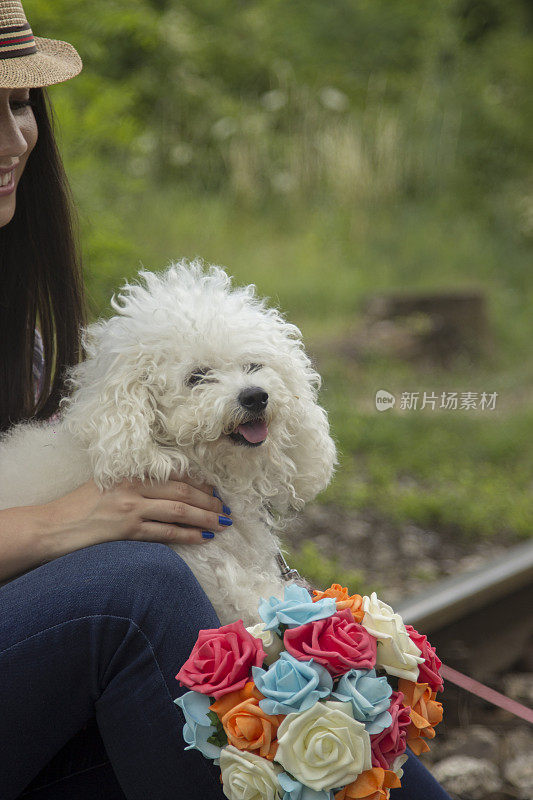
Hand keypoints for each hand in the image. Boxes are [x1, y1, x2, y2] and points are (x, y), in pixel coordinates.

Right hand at [45, 473, 231, 553]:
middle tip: (226, 509)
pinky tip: (203, 537)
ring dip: (205, 518)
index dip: (199, 483)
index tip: (215, 490)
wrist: (52, 527)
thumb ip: (134, 484)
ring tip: (223, 523)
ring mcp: (132, 508)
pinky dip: (188, 535)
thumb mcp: (107, 485)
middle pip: (182, 492)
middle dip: (208, 501)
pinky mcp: (128, 530)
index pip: (174, 475)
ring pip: (179, 511)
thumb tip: (165, 491)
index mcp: (131, 473)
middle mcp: (134, 487)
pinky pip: (166, 533)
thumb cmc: (78, 507)